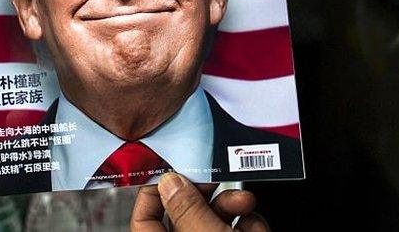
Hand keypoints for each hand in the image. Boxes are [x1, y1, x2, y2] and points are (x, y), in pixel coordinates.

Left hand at [130, 172, 268, 230]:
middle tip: (215, 178)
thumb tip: (172, 182)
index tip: (171, 171)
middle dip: (207, 194)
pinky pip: (239, 227)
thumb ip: (187, 209)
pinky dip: (250, 224)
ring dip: (235, 206)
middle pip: (186, 213)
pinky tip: (255, 228)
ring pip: (217, 218)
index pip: (143, 219)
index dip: (153, 192)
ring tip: (245, 204)